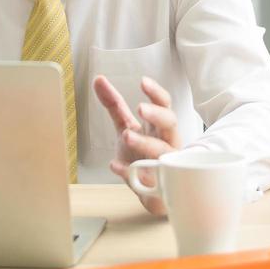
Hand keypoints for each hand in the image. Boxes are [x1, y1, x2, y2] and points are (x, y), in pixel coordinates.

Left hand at [93, 74, 181, 215]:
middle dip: (157, 115)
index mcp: (160, 126)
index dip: (156, 93)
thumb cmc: (142, 152)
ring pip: (162, 151)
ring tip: (127, 135)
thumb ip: (114, 104)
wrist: (152, 189)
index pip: (164, 105)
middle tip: (141, 109)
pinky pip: (150, 179)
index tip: (143, 82)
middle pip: (170, 124)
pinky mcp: (159, 185)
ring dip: (145, 143)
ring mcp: (165, 164)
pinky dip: (131, 173)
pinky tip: (115, 166)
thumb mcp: (126, 125)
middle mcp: (167, 142)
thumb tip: (99, 79)